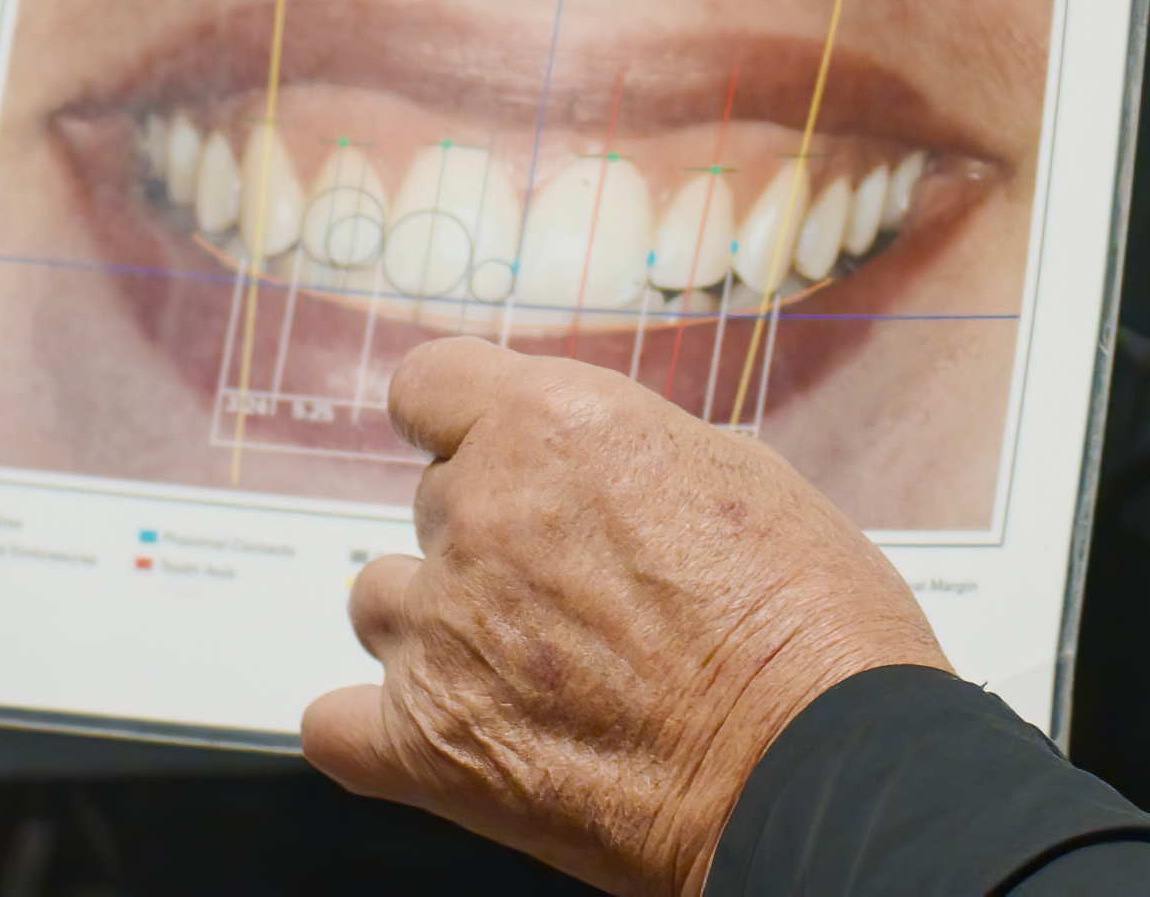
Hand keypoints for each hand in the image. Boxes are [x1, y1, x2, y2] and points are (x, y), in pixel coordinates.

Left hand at [297, 338, 952, 896]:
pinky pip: (333, 725)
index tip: (478, 446)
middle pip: (432, 502)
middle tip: (571, 592)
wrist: (816, 766)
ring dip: (433, 626)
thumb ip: (628, 455)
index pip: (429, 384)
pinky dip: (375, 732)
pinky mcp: (425, 745)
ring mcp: (443, 632)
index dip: (457, 420)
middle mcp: (482, 515)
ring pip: (378, 602)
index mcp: (553, 427)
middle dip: (486, 536)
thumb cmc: (811, 624)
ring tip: (522, 670)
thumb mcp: (739, 473)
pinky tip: (434, 737)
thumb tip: (593, 472)